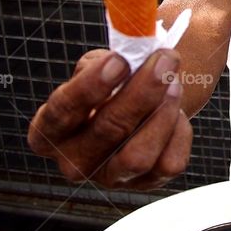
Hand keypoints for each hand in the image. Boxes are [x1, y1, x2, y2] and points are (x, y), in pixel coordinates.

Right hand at [27, 48, 191, 189]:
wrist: (146, 98)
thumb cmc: (118, 79)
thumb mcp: (104, 61)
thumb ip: (111, 56)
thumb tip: (134, 47)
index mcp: (50, 128)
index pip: (61, 112)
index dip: (91, 86)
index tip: (119, 61)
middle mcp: (73, 160)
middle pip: (107, 130)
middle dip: (142, 91)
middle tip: (165, 61)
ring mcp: (110, 176)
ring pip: (138, 156)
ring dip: (162, 112)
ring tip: (174, 82)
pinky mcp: (146, 183)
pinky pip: (169, 162)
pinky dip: (180, 130)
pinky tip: (175, 112)